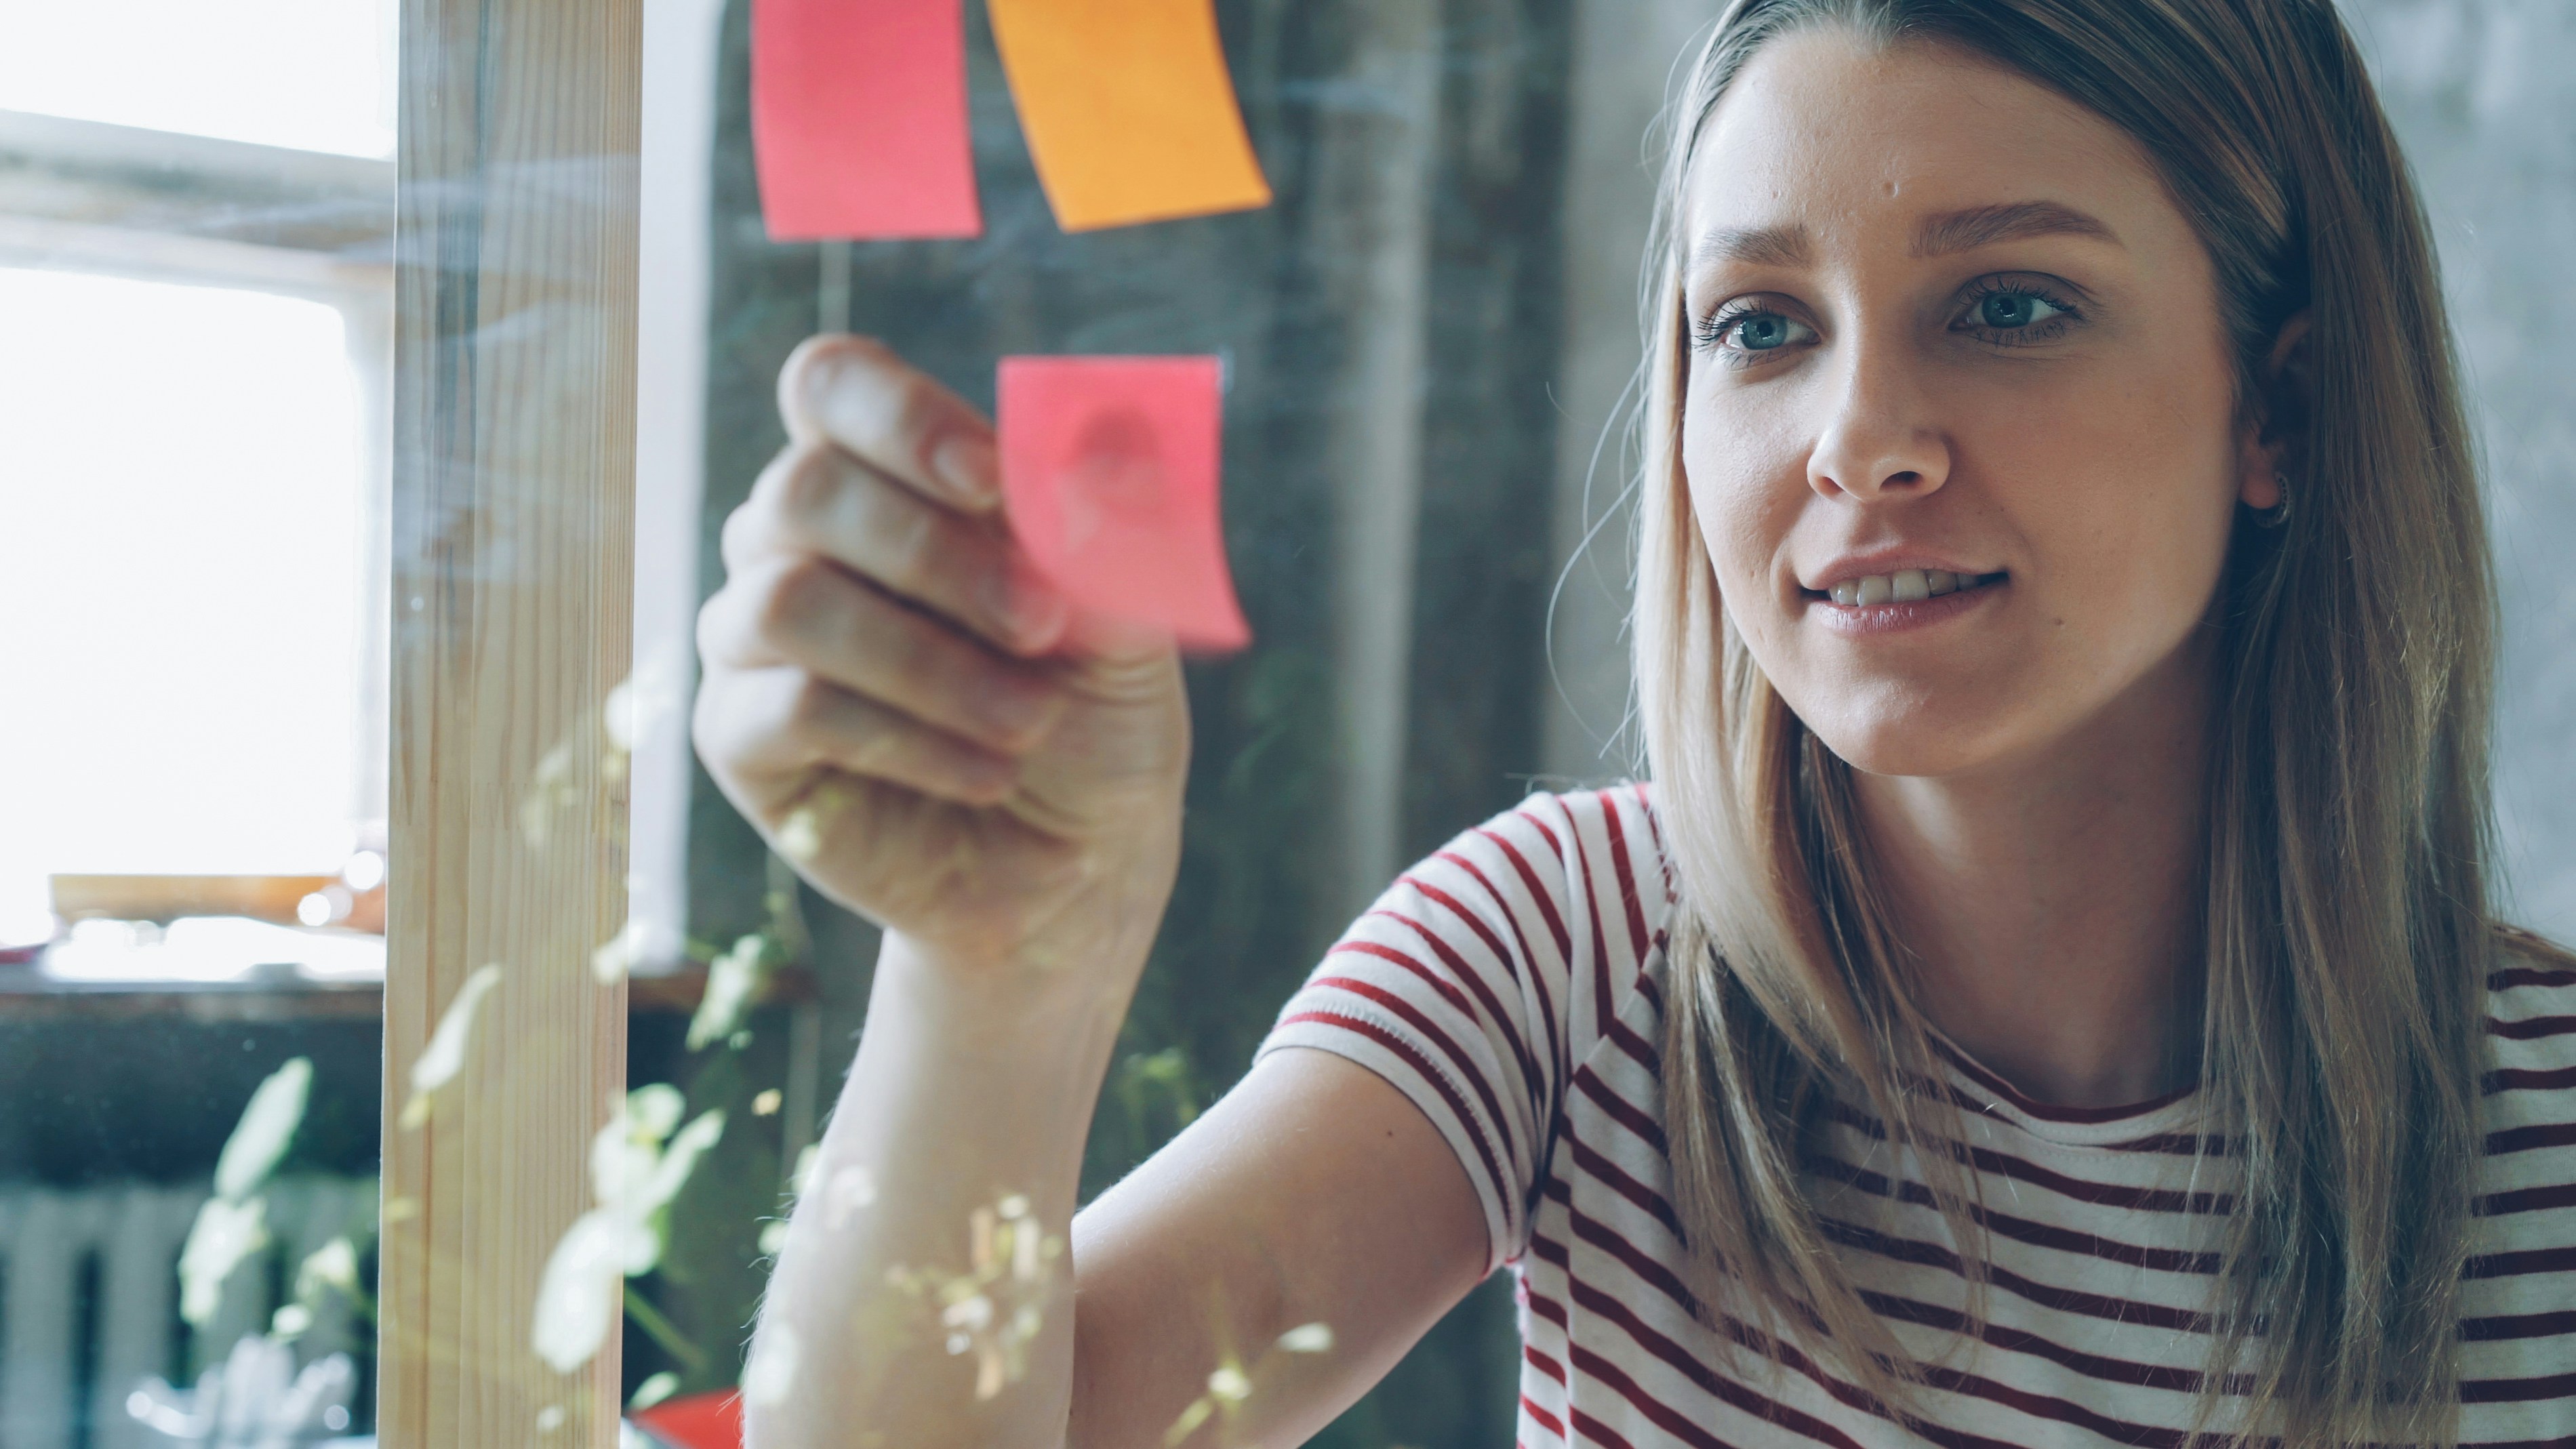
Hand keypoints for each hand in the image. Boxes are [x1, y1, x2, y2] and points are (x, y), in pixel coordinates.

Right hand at [694, 336, 1190, 974]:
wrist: (1078, 859)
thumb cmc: (1094, 716)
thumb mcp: (1126, 618)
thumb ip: (1105, 530)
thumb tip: (1112, 434)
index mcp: (886, 477)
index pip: (832, 385)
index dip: (898, 417)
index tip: (992, 479)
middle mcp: (798, 541)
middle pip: (803, 488)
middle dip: (936, 556)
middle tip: (1042, 626)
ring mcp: (754, 637)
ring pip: (788, 600)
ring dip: (930, 664)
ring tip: (1027, 721)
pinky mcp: (740, 737)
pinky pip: (794, 706)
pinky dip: (908, 738)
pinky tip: (987, 771)